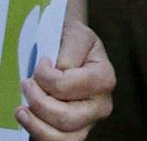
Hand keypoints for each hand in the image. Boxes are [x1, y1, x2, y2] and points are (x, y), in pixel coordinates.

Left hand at [16, 20, 113, 140]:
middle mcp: (101, 104)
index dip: (45, 77)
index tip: (41, 64)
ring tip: (22, 109)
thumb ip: (69, 50)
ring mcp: (89, 121)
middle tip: (27, 85)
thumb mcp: (74, 35)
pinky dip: (38, 133)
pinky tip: (28, 118)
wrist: (75, 49)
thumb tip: (57, 71)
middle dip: (38, 102)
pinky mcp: (75, 130)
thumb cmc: (74, 42)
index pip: (66, 87)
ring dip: (35, 124)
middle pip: (65, 118)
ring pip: (61, 136)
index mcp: (104, 78)